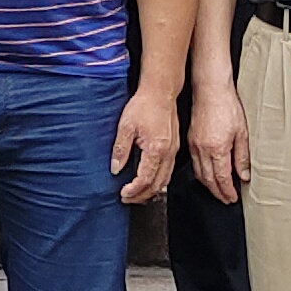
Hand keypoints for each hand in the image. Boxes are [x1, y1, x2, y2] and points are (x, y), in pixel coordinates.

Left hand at [110, 85, 181, 205]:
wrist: (161, 92)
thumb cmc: (144, 105)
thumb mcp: (125, 126)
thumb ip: (120, 150)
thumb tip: (115, 169)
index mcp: (156, 149)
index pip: (145, 179)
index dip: (133, 190)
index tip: (123, 194)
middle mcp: (168, 153)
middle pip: (157, 185)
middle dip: (142, 196)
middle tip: (127, 198)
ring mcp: (173, 151)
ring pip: (165, 180)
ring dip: (151, 191)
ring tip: (137, 194)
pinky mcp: (175, 148)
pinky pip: (168, 172)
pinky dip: (159, 182)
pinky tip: (150, 182)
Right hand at [186, 79, 249, 207]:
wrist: (210, 89)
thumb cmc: (226, 105)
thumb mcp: (242, 132)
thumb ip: (242, 156)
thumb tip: (244, 174)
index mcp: (217, 148)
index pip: (222, 178)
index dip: (228, 192)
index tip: (232, 198)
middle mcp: (203, 149)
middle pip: (208, 180)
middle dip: (217, 193)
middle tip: (225, 199)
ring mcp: (194, 145)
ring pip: (199, 174)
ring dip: (208, 186)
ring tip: (218, 191)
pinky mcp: (190, 140)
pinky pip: (194, 164)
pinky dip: (201, 174)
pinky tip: (207, 174)